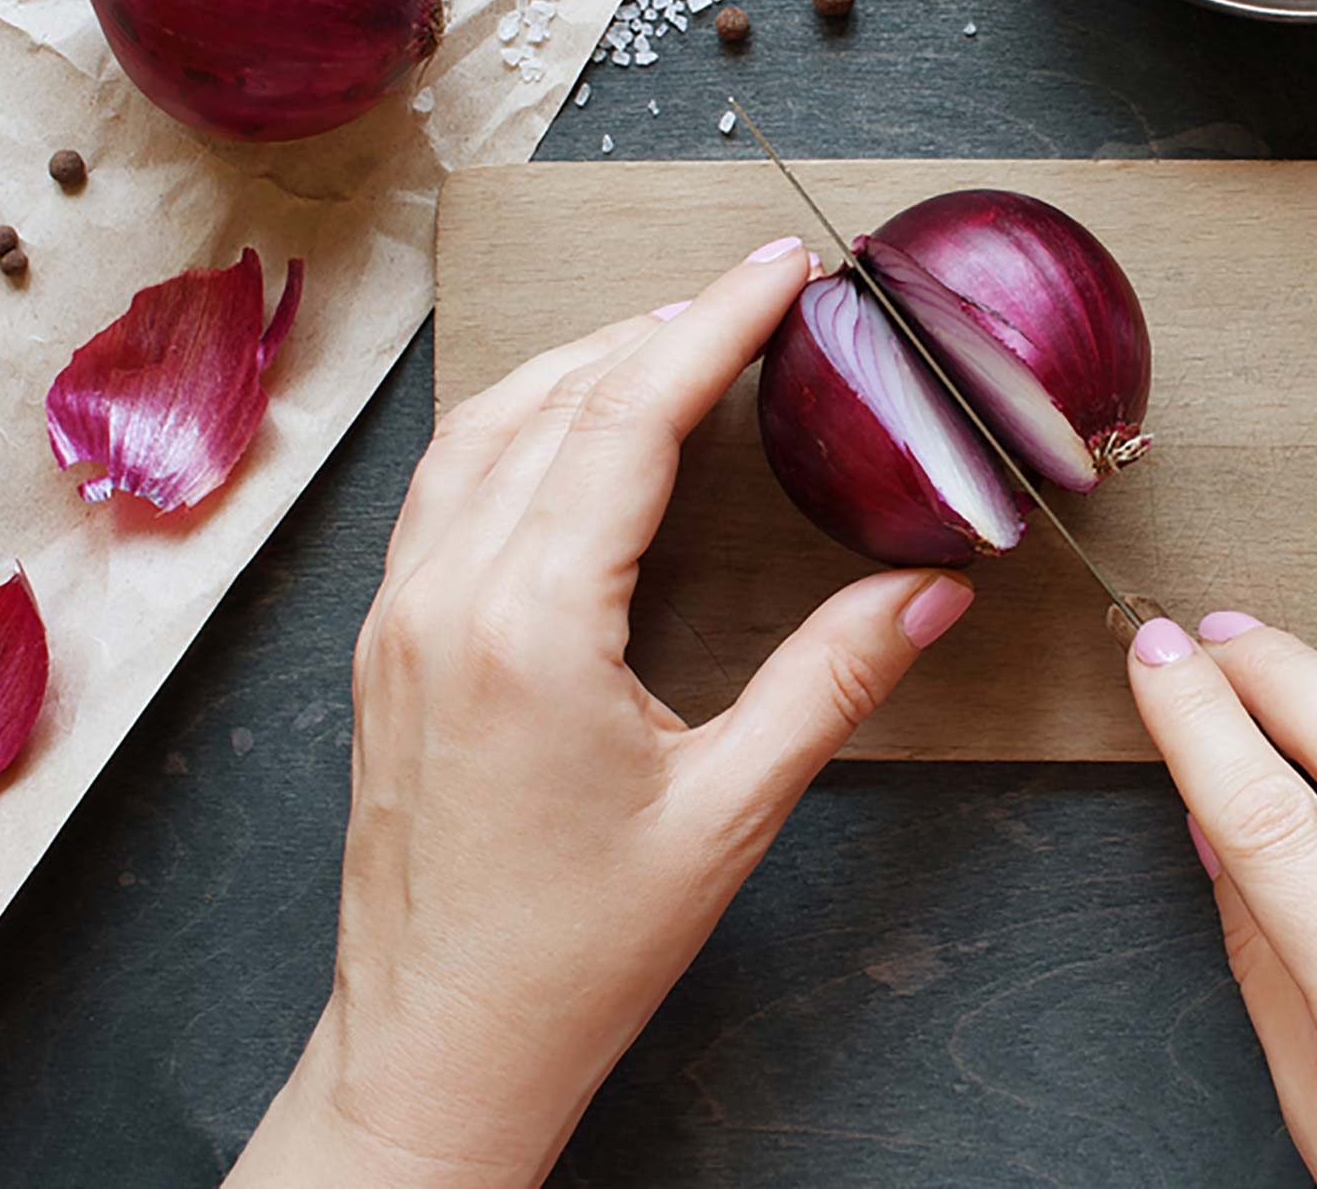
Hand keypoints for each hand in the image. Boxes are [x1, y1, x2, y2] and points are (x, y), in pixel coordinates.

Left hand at [228, 236, 975, 1187]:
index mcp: (530, 627)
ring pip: (484, 428)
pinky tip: (572, 430)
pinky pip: (447, 485)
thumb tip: (929, 591)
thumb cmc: (573, 953)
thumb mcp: (728, 815)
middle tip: (757, 295)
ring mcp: (399, 614)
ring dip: (581, 363)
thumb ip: (832, 683)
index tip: (782, 268)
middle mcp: (445, 597)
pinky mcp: (386, 642)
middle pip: (555, 400)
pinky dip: (518, 423)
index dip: (716, 325)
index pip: (629, 419)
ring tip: (676, 340)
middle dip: (661, 327)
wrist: (436, 1048)